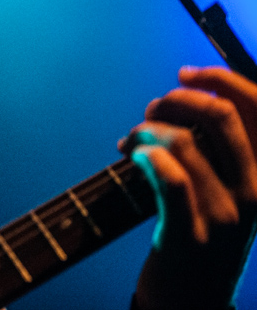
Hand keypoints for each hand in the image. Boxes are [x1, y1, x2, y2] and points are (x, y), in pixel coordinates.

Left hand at [119, 66, 256, 309]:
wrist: (192, 298)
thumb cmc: (201, 230)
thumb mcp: (225, 184)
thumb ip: (217, 143)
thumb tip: (188, 90)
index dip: (220, 77)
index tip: (185, 73)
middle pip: (219, 114)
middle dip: (175, 100)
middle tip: (150, 113)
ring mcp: (228, 215)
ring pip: (183, 140)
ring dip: (145, 130)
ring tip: (131, 141)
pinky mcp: (193, 234)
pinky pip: (169, 176)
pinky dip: (145, 155)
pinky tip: (132, 156)